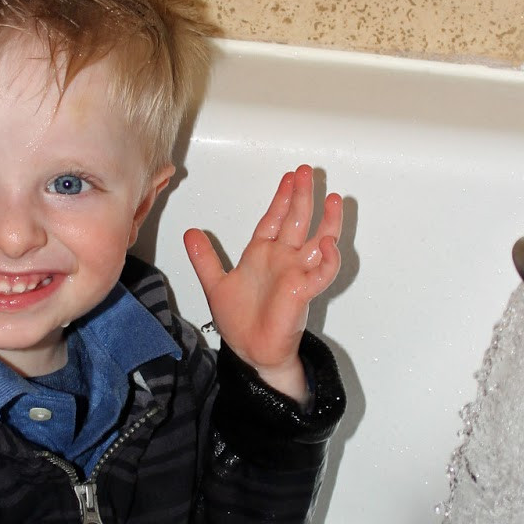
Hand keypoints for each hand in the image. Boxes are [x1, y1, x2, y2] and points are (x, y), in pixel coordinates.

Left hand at [183, 164, 342, 401]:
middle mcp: (283, 260)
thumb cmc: (240, 322)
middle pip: (296, 221)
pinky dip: (327, 259)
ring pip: (317, 241)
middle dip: (302, 196)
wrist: (251, 352)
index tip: (288, 178)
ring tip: (334, 200)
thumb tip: (190, 233)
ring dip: (326, 221)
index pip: (274, 219)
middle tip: (307, 172)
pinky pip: (321, 272)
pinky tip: (328, 243)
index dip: (281, 199)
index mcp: (262, 255)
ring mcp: (296, 274)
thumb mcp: (215, 284)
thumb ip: (204, 259)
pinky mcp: (304, 292)